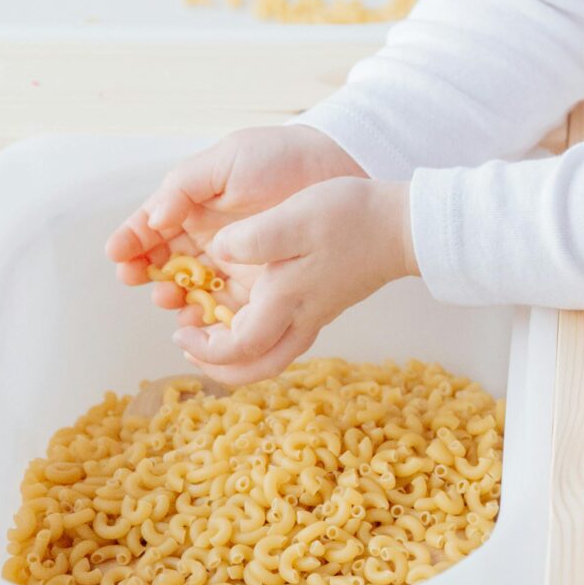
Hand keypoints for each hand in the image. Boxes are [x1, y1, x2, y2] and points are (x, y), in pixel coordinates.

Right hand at [107, 125, 362, 313]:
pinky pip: (225, 308)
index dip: (131, 240)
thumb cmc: (279, 158)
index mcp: (194, 205)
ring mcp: (232, 263)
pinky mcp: (259, 286)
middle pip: (163, 263)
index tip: (117, 253)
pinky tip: (196, 319)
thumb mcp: (226, 161)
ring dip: (171, 297)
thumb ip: (185, 186)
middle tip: (137, 277)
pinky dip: (207, 317)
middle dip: (145, 272)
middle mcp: (208, 238)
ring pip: (189, 289)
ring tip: (165, 297)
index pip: (152, 226)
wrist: (336, 169)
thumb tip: (154, 218)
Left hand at [174, 178, 418, 384]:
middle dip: (218, 366)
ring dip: (236, 354)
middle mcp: (299, 317)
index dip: (205, 349)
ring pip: (270, 356)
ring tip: (209, 328)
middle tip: (190, 344)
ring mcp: (314, 313)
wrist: (401, 224)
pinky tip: (243, 307)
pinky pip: (282, 334)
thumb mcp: (295, 218)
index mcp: (286, 299)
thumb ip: (252, 238)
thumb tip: (219, 252)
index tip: (181, 331)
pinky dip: (255, 334)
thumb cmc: (350, 217)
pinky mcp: (322, 303)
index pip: (239, 349)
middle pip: (257, 367)